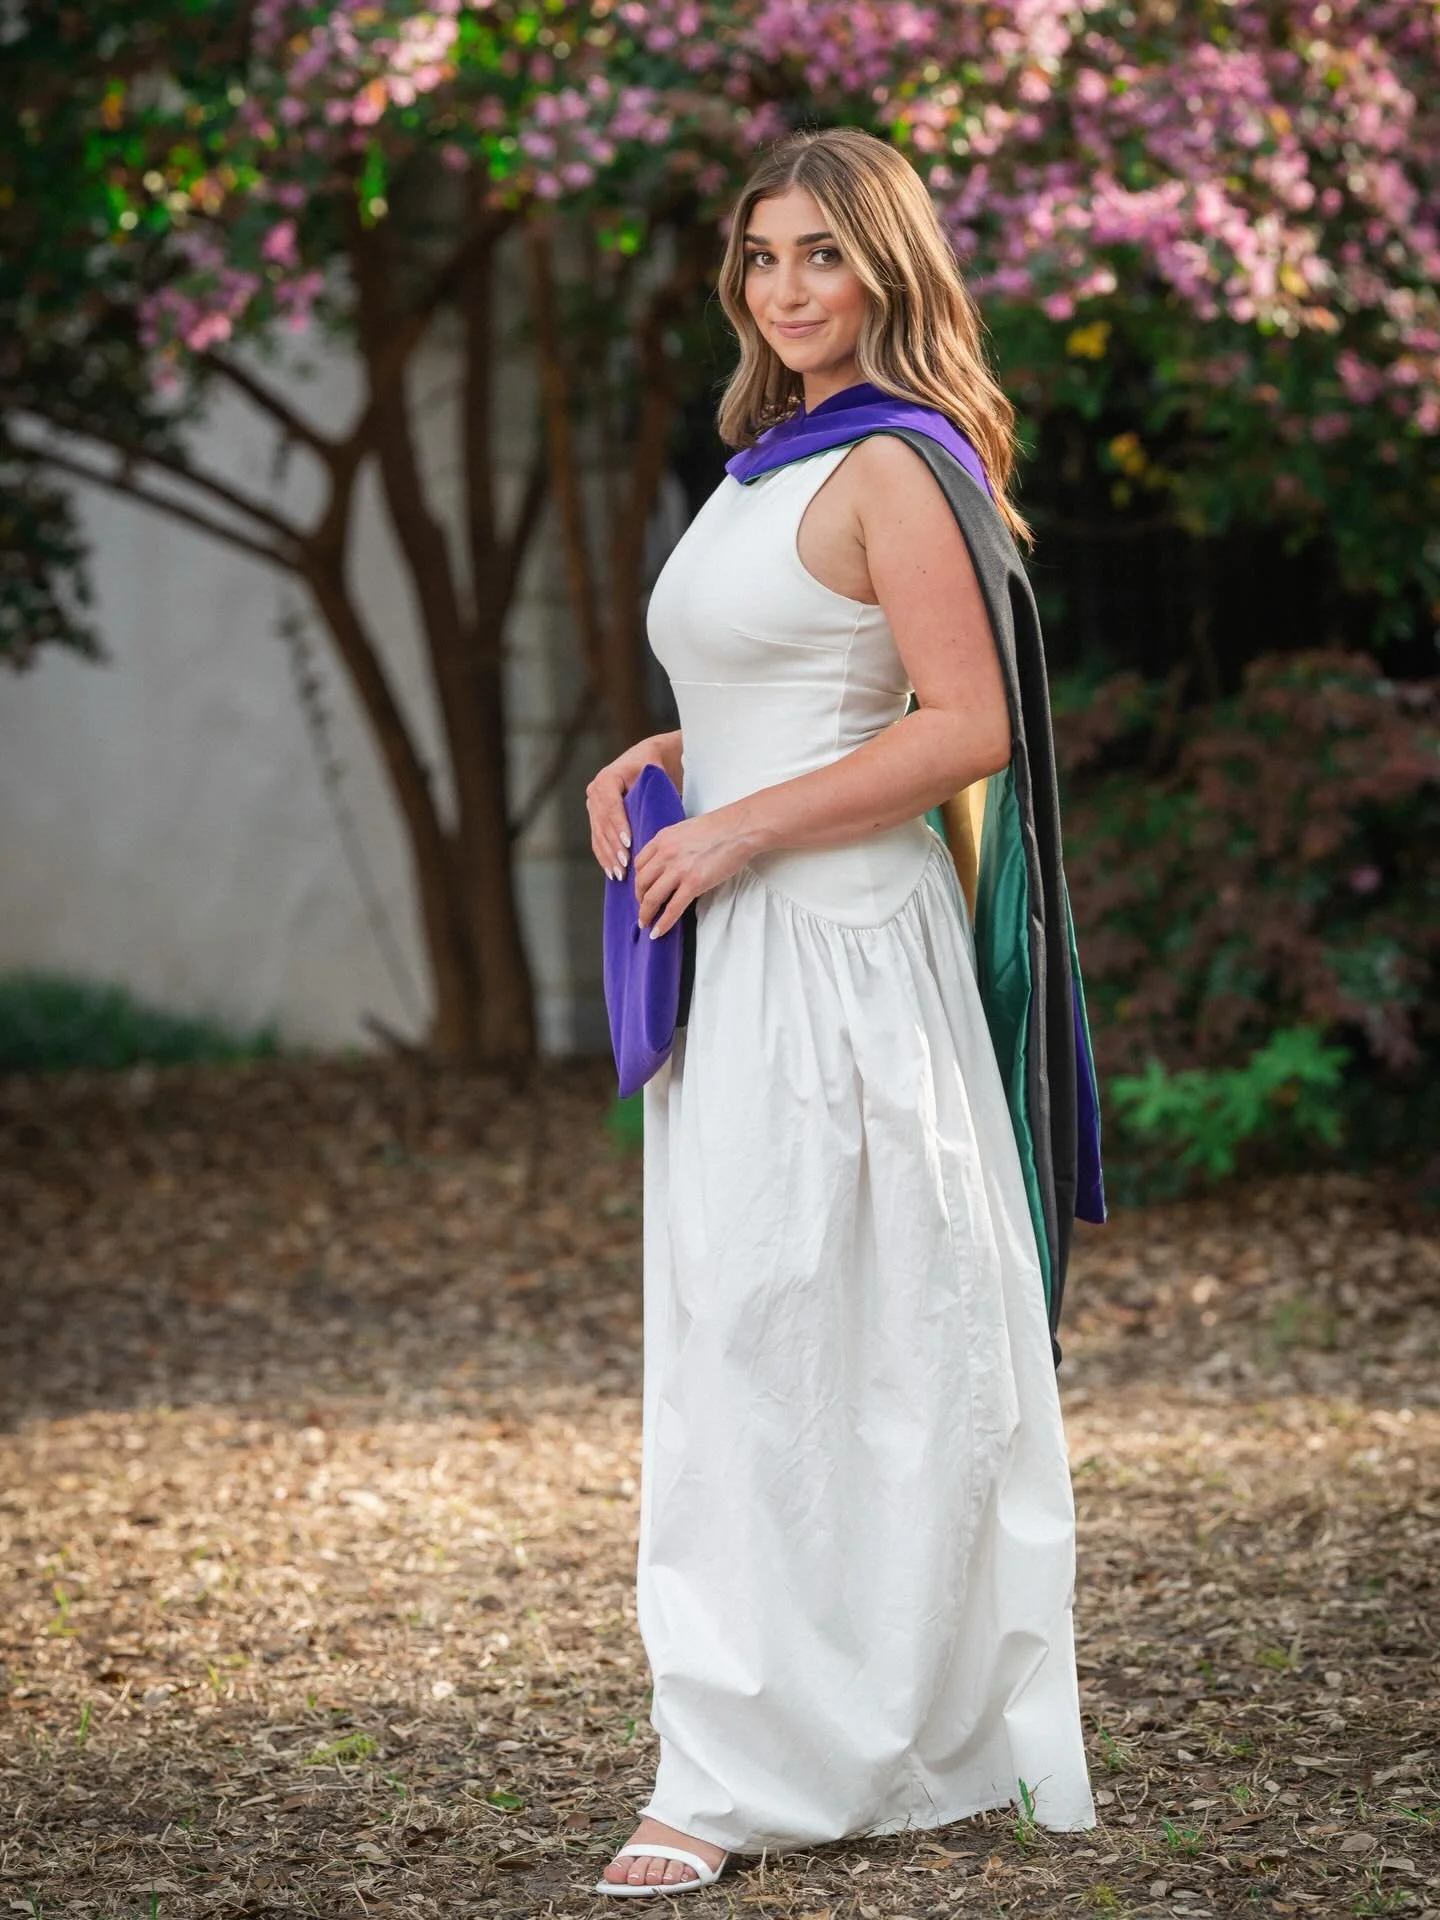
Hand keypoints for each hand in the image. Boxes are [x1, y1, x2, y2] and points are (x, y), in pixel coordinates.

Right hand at [586, 735, 677, 881]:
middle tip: (625, 865)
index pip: (611, 806)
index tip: (628, 843)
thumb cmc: (655, 768)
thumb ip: (649, 793)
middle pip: (603, 824)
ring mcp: (593, 805)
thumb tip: (652, 818)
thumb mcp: (654, 775)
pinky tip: (611, 872)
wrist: (647, 760)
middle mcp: (595, 791)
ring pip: (598, 834)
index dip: (619, 826)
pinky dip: (604, 856)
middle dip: (614, 846)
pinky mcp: (595, 817)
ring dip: (608, 856)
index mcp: (607, 778)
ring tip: (619, 874)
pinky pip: (597, 839)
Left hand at [632, 810, 755, 938]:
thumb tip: (670, 865)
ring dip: (645, 914)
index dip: (638, 880)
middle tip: (643, 908)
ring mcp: (679, 869)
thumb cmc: (719, 828)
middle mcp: (665, 854)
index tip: (641, 889)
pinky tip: (658, 932)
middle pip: (641, 882)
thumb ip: (672, 846)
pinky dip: (663, 923)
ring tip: (646, 923)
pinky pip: (673, 909)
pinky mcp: (694, 883)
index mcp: (662, 839)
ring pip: (651, 898)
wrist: (739, 829)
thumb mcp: (685, 830)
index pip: (639, 864)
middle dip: (639, 899)